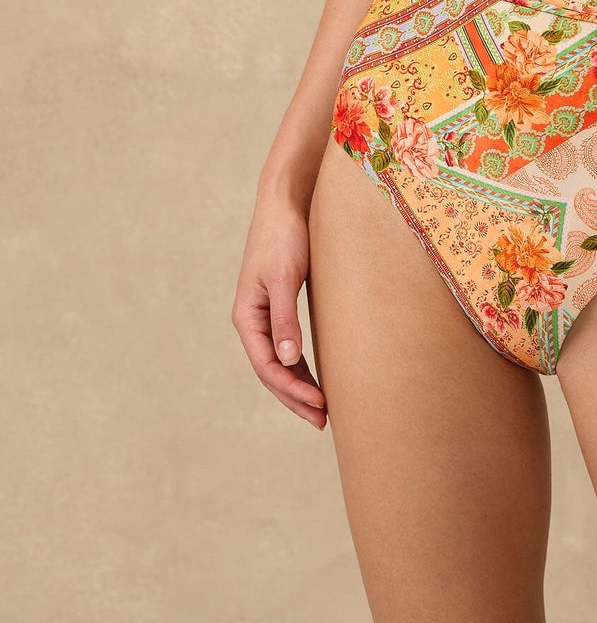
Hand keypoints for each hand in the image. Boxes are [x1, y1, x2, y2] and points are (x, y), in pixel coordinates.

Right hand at [231, 187, 326, 428]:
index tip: (319, 405)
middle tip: (323, 421)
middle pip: (271, 370)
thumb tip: (287, 359)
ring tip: (322, 409)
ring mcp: (265, 313)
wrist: (286, 202)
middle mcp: (252, 319)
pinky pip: (287, 345)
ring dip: (298, 385)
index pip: (267, 366)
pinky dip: (300, 364)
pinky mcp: (280, 304)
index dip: (292, 389)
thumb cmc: (284, 236)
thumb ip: (284, 318)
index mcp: (247, 316)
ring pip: (279, 361)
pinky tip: (315, 377)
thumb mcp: (283, 278)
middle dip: (295, 397)